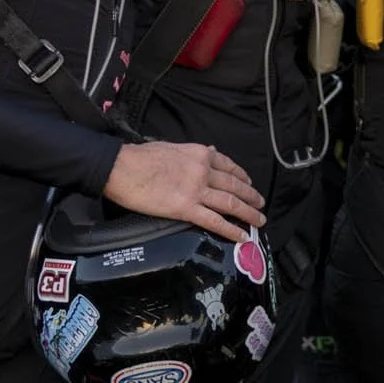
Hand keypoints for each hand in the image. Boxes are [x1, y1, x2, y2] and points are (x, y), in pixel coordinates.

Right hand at [104, 141, 264, 241]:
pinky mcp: (186, 209)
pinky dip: (231, 230)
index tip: (249, 183)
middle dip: (251, 196)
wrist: (122, 167)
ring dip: (248, 213)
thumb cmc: (142, 156)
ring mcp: (196, 191)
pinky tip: (242, 236)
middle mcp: (204, 172)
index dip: (243, 177)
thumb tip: (211, 150)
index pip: (229, 166)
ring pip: (231, 204)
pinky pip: (215, 221)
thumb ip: (194, 152)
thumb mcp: (173, 147)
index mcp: (200, 154)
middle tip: (261, 204)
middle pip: (235, 186)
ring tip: (259, 221)